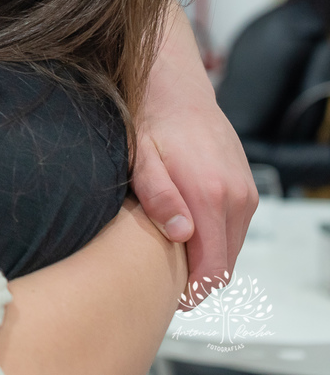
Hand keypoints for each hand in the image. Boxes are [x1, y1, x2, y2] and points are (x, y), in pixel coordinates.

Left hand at [133, 3, 256, 302]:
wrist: (173, 87)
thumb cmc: (151, 120)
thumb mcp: (139, 158)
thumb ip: (158, 197)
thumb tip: (180, 234)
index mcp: (211, 195)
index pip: (213, 268)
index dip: (191, 291)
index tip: (167, 297)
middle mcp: (237, 196)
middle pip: (224, 264)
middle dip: (196, 279)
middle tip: (160, 280)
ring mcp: (245, 192)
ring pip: (230, 248)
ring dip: (204, 258)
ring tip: (167, 255)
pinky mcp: (245, 187)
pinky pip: (232, 229)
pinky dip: (212, 238)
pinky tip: (183, 231)